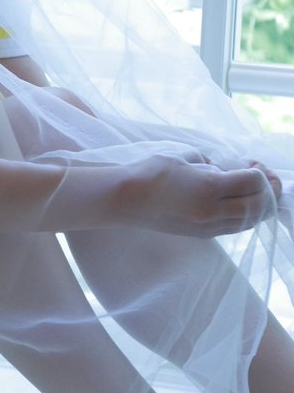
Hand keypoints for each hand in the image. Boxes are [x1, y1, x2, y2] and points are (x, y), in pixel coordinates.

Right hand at [119, 154, 279, 236]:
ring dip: (260, 206)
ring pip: (250, 221)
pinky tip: (240, 204)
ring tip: (256, 192)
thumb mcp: (184, 158)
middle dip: (269, 190)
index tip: (253, 163)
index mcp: (208, 188)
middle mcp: (211, 211)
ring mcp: (206, 226)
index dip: (260, 171)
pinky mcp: (200, 234)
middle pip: (259, 205)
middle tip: (265, 177)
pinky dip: (245, 216)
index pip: (253, 182)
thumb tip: (226, 171)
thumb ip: (211, 165)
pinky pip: (234, 228)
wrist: (123, 200)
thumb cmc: (149, 173)